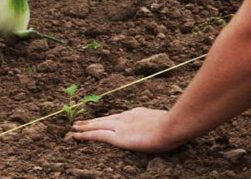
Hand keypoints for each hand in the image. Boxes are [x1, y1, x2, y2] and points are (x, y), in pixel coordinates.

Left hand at [70, 107, 185, 152]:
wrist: (171, 126)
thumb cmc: (175, 127)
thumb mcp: (169, 123)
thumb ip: (164, 125)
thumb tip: (172, 129)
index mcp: (138, 113)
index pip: (120, 117)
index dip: (109, 119)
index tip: (103, 120)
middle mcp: (126, 117)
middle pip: (105, 119)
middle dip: (92, 121)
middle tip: (80, 121)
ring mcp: (121, 126)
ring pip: (97, 126)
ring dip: (85, 127)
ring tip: (74, 128)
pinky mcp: (117, 137)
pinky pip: (96, 135)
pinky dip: (85, 135)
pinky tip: (75, 136)